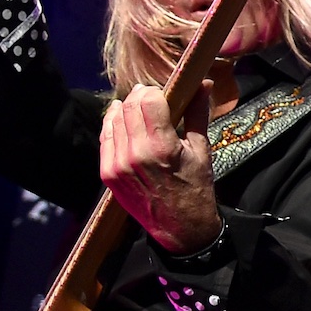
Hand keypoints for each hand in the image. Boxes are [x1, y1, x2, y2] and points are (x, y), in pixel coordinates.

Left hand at [100, 81, 221, 254]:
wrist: (180, 226)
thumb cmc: (196, 187)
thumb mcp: (201, 150)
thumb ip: (197, 114)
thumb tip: (204, 84)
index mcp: (162, 147)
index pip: (149, 101)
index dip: (155, 91)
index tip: (162, 92)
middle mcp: (136, 154)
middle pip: (130, 107)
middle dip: (140, 96)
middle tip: (150, 96)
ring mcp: (118, 165)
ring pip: (114, 120)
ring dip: (126, 109)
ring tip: (137, 108)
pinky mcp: (108, 173)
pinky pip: (105, 138)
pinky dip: (114, 125)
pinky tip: (124, 123)